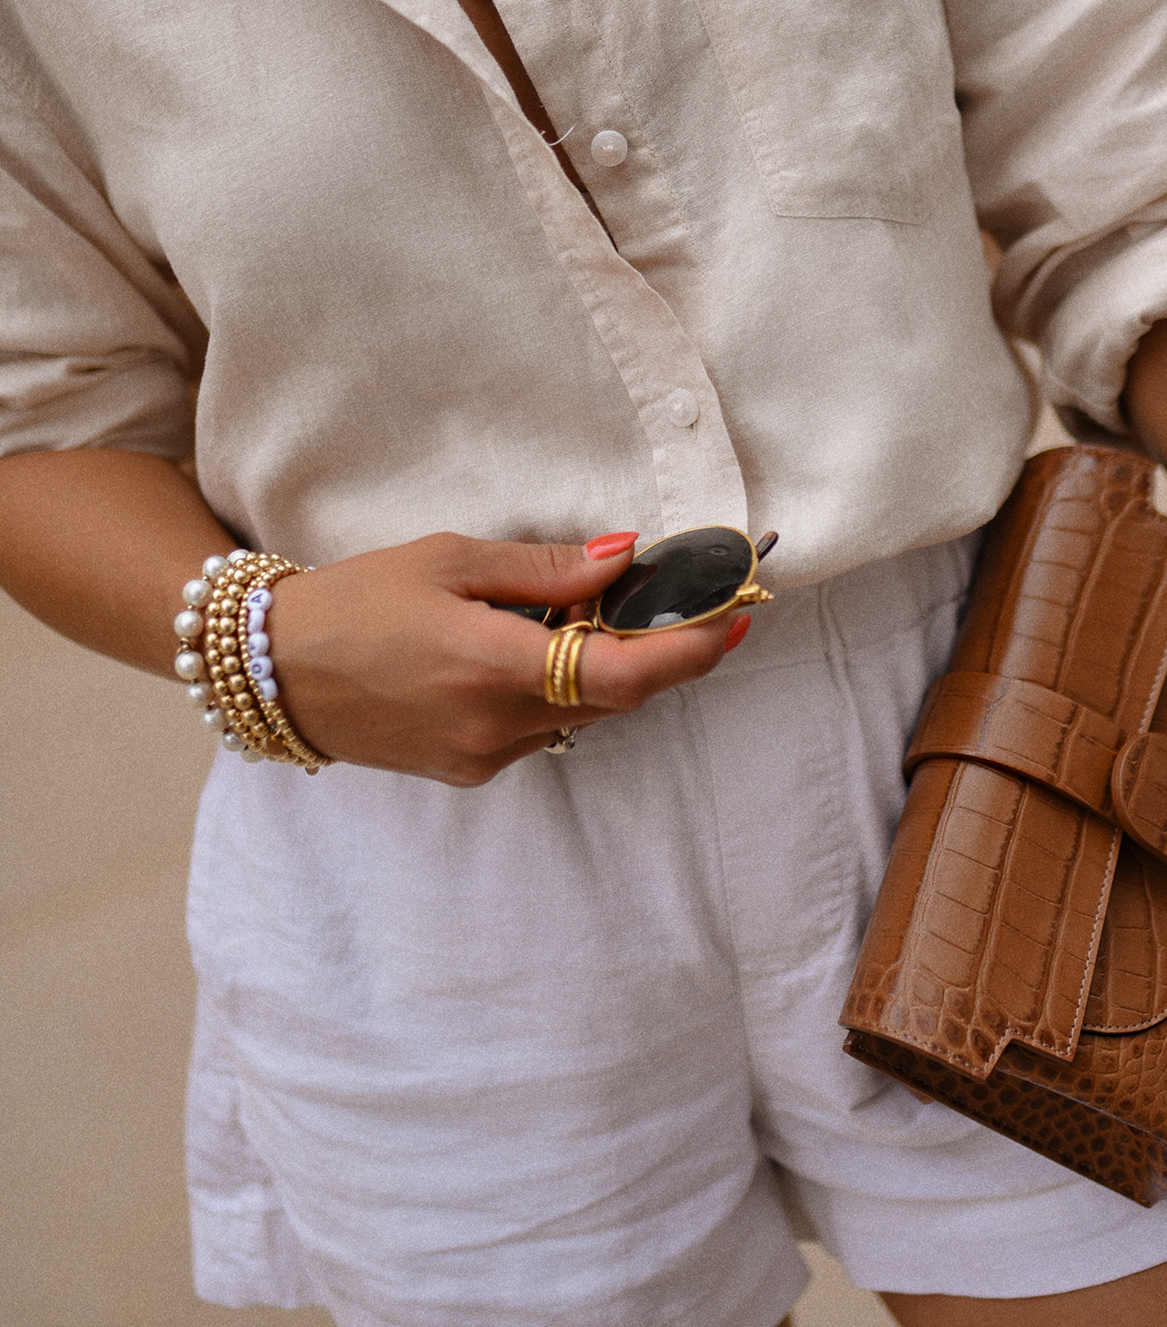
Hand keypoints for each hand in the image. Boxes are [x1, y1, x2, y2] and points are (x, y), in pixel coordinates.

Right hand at [264, 532, 744, 783]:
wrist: (270, 669)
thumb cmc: (356, 600)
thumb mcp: (450, 561)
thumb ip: (545, 568)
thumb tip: (626, 556)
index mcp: (491, 669)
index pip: (623, 674)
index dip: (690, 650)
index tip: (735, 618)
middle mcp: (496, 728)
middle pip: (615, 696)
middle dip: (654, 650)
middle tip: (677, 597)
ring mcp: (483, 758)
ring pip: (582, 714)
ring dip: (604, 669)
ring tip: (588, 613)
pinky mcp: (469, 770)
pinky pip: (544, 727)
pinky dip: (561, 688)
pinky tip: (538, 647)